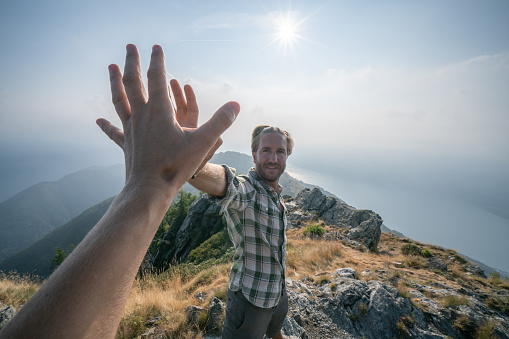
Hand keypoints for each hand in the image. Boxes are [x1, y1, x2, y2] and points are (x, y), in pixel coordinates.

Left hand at [96, 44, 239, 194]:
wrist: (150, 188)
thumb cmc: (176, 165)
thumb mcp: (203, 142)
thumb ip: (220, 122)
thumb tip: (235, 105)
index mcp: (159, 111)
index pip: (157, 78)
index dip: (157, 61)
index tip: (156, 47)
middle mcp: (142, 115)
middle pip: (133, 82)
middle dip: (132, 62)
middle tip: (130, 46)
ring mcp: (131, 128)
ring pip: (120, 99)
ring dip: (115, 82)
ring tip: (111, 67)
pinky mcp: (126, 143)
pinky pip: (113, 131)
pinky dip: (106, 125)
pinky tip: (97, 121)